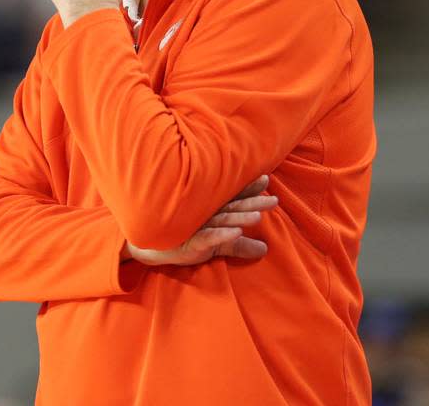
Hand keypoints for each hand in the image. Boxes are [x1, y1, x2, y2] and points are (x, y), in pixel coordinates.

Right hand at [123, 175, 276, 266]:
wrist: (154, 249)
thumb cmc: (187, 241)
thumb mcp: (219, 245)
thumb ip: (240, 245)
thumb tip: (265, 249)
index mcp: (213, 211)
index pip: (233, 198)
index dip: (249, 189)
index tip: (265, 180)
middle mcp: (206, 214)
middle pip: (233, 207)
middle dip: (253, 202)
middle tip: (274, 200)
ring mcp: (199, 226)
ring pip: (223, 219)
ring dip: (240, 217)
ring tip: (258, 216)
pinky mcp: (191, 241)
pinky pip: (209, 237)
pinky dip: (222, 234)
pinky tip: (236, 232)